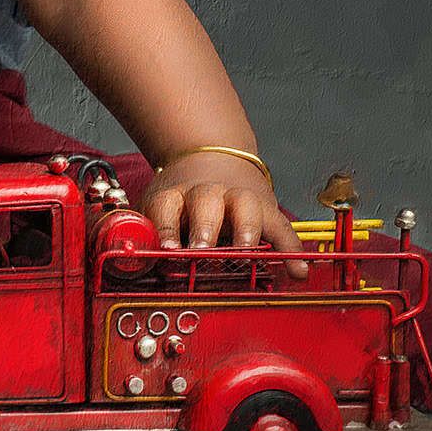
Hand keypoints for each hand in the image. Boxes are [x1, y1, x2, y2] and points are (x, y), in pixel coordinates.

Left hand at [138, 152, 309, 279]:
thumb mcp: (159, 209)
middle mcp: (208, 192)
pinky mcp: (268, 210)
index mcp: (175, 193)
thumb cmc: (182, 200)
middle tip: (203, 251)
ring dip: (246, 230)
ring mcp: (240, 197)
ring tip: (246, 253)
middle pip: (206, 202)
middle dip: (205, 228)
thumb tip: (134, 266)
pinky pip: (282, 228)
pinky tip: (297, 271)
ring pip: (245, 206)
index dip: (165, 228)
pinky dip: (291, 249)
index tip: (167, 251)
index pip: (166, 206)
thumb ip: (149, 235)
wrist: (213, 159)